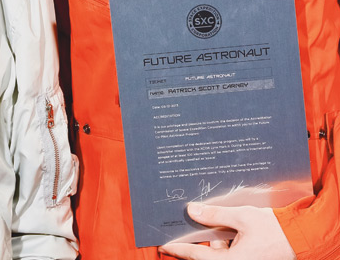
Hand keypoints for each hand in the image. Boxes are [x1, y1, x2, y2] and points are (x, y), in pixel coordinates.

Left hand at [160, 203, 295, 259]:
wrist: (301, 238)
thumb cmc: (274, 229)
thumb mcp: (242, 216)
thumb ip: (215, 215)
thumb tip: (192, 211)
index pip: (198, 256)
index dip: (179, 250)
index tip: (165, 246)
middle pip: (209, 254)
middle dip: (205, 238)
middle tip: (197, 219)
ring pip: (221, 253)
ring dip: (219, 238)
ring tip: (225, 220)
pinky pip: (231, 253)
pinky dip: (229, 241)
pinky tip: (234, 228)